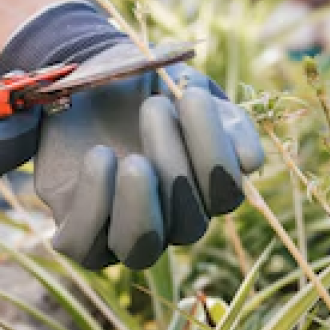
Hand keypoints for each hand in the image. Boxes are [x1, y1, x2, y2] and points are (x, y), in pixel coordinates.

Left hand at [0, 3, 263, 269]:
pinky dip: (94, 205)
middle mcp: (168, 221)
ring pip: (140, 251)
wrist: (83, 78)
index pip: (225, 194)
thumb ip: (227, 119)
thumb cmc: (143, 86)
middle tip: (154, 106)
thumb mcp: (189, 88)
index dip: (215, 151)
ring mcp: (121, 233)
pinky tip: (100, 156)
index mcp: (203, 189)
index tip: (192, 95)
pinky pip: (86, 248)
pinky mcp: (78, 233)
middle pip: (188, 225)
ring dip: (140, 205)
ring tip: (133, 159)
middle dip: (174, 165)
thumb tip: (250, 162)